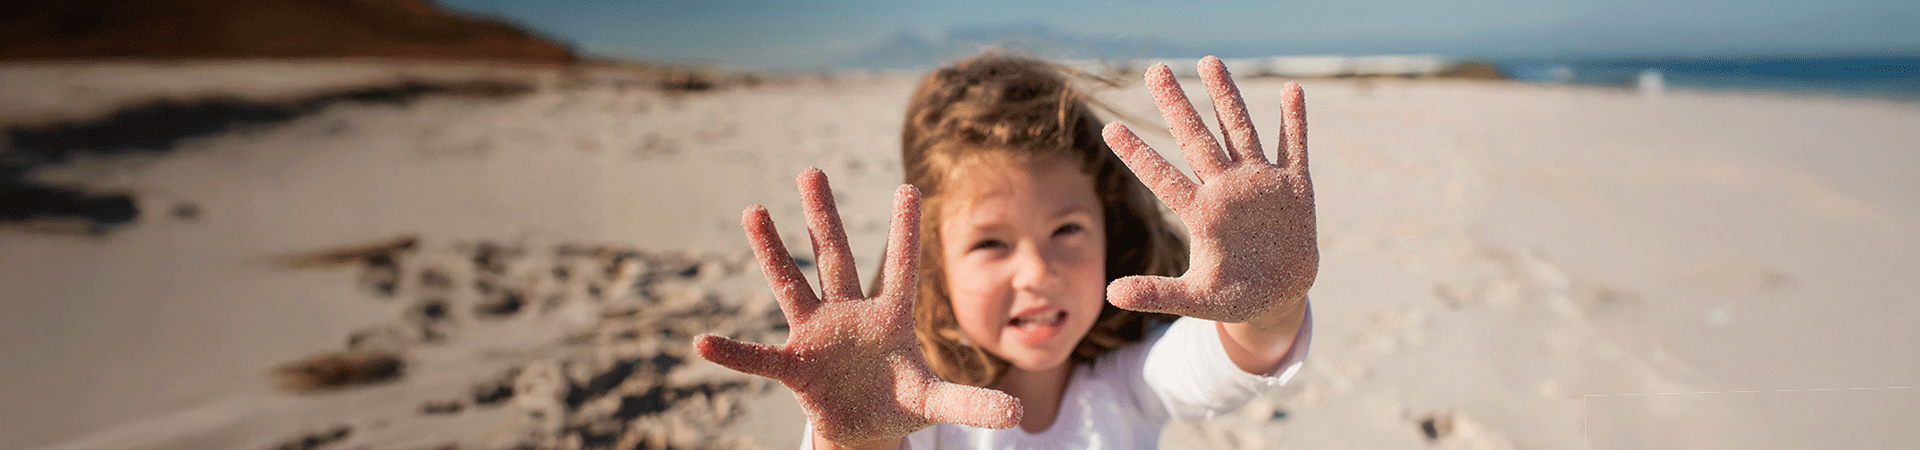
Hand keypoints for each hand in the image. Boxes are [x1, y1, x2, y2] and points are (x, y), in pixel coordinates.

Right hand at [694, 169, 1021, 446]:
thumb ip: (972, 402)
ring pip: (793, 286)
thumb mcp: (937, 402)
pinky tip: (703, 342)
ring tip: (754, 210)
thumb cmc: (900, 401)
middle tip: (811, 170)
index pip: (902, 266)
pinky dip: (734, 353)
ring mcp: (817, 337)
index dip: (906, 230)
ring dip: (773, 252)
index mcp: (890, 317)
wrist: (864, 429)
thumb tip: (1018, 409)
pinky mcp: (796, 368)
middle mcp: (850, 315)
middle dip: (824, 216)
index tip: (910, 185)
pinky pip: (760, 357)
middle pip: (836, 258)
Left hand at [1100, 56, 1317, 323]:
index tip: (1110, 128)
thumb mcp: (1195, 299)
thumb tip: (1109, 294)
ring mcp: (1260, 184)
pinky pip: (1294, 149)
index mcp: (1202, 214)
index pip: (1163, 178)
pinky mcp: (1294, 189)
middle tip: (1154, 69)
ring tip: (1209, 62)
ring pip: (1240, 131)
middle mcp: (1226, 190)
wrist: (1278, 297)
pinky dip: (1294, 122)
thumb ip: (1156, 293)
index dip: (1137, 154)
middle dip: (1176, 105)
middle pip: (1197, 139)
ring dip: (1227, 97)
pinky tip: (1291, 90)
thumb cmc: (1233, 297)